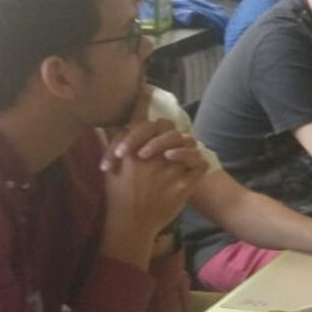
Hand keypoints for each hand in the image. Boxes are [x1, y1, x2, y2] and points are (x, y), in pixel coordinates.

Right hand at [101, 95, 207, 263]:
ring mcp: (170, 170)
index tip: (145, 87)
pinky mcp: (184, 184)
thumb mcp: (112, 165)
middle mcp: (152, 155)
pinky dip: (198, 160)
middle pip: (167, 127)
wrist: (130, 223)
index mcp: (133, 149)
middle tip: (166, 135)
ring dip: (185, 143)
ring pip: (187, 142)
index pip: (139, 117)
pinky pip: (199, 163)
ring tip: (180, 150)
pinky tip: (192, 164)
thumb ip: (115, 142)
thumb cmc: (118, 194)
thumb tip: (116, 122)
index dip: (142, 99)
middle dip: (168, 129)